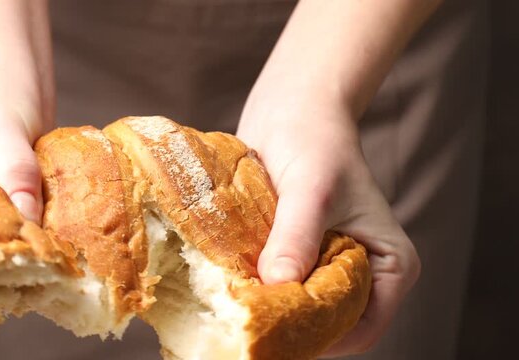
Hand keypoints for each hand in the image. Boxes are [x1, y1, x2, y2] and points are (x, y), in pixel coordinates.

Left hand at [237, 102, 420, 355]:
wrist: (291, 109)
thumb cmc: (314, 140)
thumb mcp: (311, 189)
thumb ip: (297, 237)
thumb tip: (280, 286)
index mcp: (390, 267)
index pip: (361, 327)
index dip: (320, 337)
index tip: (273, 332)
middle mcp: (363, 273)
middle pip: (329, 324)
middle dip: (291, 327)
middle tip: (247, 323)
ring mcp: (329, 266)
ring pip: (301, 309)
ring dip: (270, 309)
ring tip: (236, 305)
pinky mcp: (298, 257)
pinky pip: (280, 288)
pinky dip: (259, 291)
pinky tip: (231, 287)